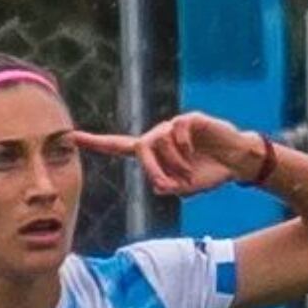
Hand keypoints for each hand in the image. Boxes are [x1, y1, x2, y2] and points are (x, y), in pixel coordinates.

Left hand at [73, 112, 264, 196]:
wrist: (236, 161)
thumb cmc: (208, 174)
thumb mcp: (185, 188)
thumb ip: (169, 187)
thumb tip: (158, 185)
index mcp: (152, 153)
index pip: (117, 146)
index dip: (95, 143)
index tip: (71, 137)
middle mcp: (158, 136)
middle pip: (141, 148)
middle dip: (153, 169)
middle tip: (169, 185)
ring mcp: (173, 127)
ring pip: (159, 142)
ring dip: (174, 163)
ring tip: (190, 173)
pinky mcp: (189, 120)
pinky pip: (178, 131)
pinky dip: (185, 147)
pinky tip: (197, 152)